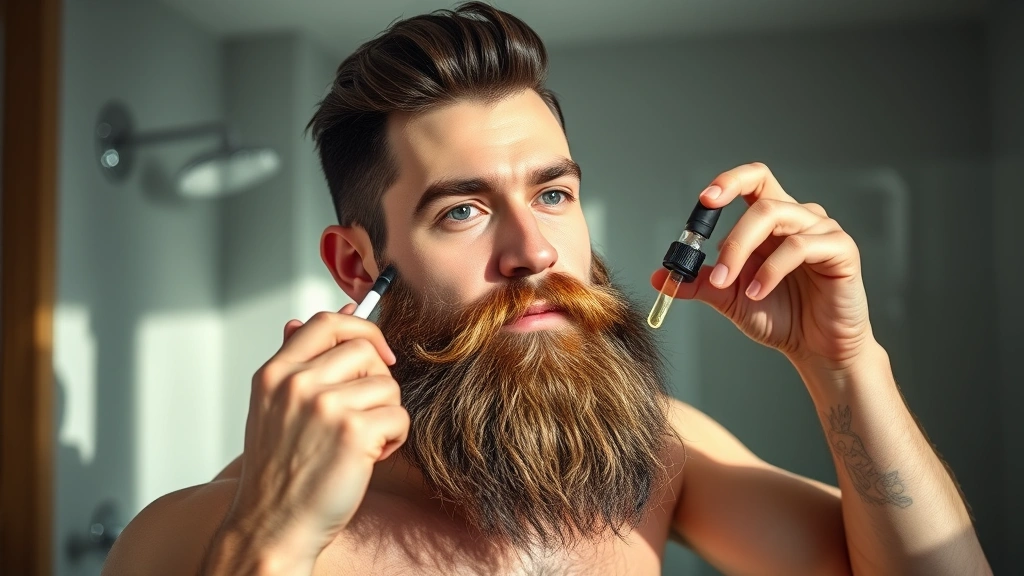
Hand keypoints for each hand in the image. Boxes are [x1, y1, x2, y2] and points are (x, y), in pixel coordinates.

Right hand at [221, 304, 407, 566]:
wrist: (272, 526)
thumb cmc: (279, 470)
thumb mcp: (275, 407)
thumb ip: (304, 359)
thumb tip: (343, 312)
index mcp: (275, 374)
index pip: (326, 322)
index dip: (361, 329)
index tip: (376, 353)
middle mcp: (297, 384)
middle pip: (365, 351)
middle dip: (377, 381)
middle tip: (364, 414)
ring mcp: (325, 406)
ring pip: (388, 385)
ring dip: (386, 414)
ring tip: (363, 441)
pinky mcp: (354, 432)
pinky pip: (399, 416)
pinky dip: (394, 439)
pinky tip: (371, 457)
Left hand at [650, 162, 873, 368]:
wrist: (815, 349)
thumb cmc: (780, 316)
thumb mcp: (730, 298)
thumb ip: (699, 283)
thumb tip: (659, 276)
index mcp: (772, 222)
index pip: (754, 180)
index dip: (729, 181)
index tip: (704, 200)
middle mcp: (798, 217)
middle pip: (762, 200)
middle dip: (731, 238)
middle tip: (716, 271)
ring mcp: (822, 230)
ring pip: (777, 218)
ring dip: (746, 253)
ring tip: (737, 289)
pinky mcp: (842, 249)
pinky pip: (801, 246)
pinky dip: (773, 270)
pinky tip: (759, 292)